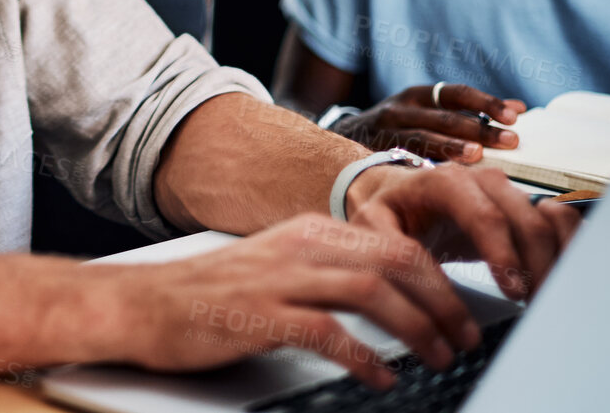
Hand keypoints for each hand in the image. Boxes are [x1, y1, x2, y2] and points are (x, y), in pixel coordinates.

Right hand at [115, 214, 481, 389]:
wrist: (143, 303)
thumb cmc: (209, 296)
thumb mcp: (277, 269)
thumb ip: (327, 273)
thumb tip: (388, 296)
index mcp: (309, 232)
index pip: (394, 244)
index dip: (439, 278)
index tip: (461, 312)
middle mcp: (299, 246)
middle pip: (395, 261)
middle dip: (442, 301)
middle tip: (466, 336)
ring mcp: (280, 278)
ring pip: (371, 291)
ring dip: (417, 327)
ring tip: (440, 356)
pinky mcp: (260, 314)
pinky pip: (328, 332)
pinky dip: (364, 356)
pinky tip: (381, 377)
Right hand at [337, 83, 524, 162]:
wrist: (343, 139)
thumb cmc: (399, 128)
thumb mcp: (427, 111)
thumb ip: (469, 112)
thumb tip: (520, 109)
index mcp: (417, 95)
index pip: (456, 93)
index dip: (486, 103)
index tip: (514, 116)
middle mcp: (399, 109)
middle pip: (444, 116)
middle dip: (479, 128)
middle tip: (511, 141)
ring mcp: (383, 132)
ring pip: (421, 137)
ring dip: (452, 147)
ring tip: (478, 157)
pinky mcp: (372, 155)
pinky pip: (403, 161)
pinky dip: (426, 168)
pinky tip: (446, 181)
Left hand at [344, 162, 581, 301]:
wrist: (398, 196)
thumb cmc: (387, 214)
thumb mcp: (373, 228)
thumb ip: (394, 250)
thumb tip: (423, 285)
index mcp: (443, 181)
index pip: (484, 215)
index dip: (503, 254)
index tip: (512, 291)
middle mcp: (481, 178)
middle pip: (525, 218)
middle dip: (536, 264)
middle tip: (536, 305)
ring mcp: (507, 189)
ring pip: (549, 216)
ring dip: (557, 258)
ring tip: (549, 296)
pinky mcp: (522, 203)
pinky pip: (560, 218)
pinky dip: (569, 246)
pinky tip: (563, 275)